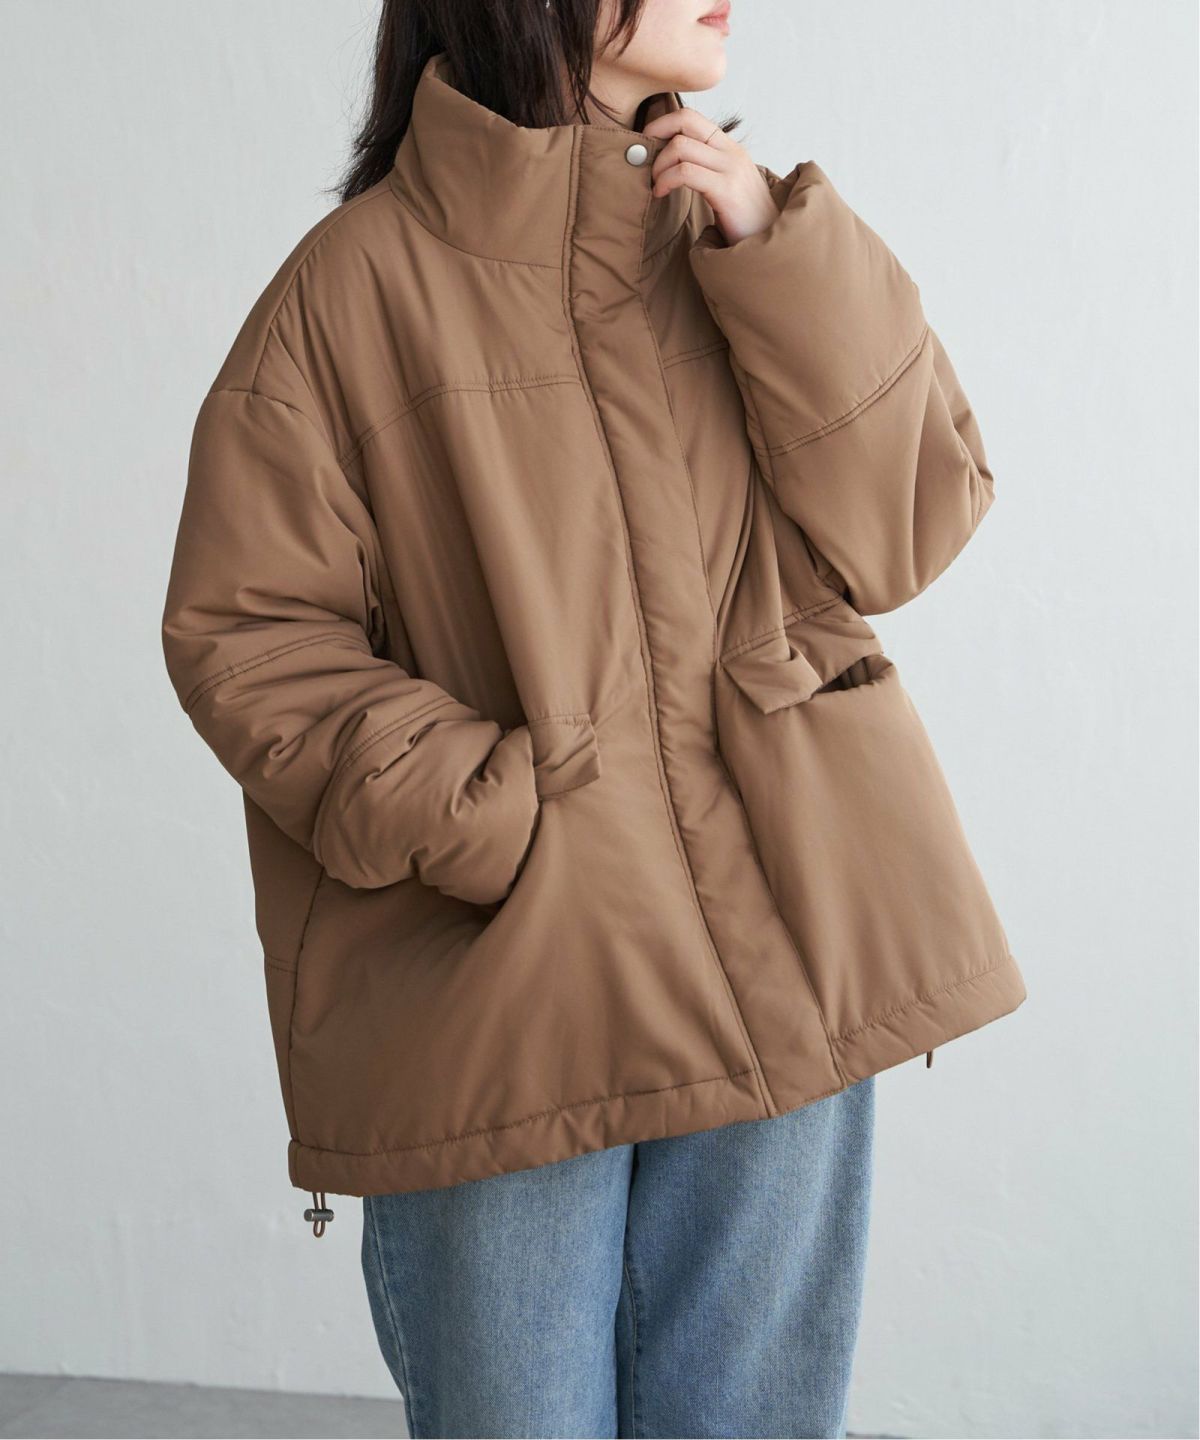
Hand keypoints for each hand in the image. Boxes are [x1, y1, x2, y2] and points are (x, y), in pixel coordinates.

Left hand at [641, 107, 778, 245]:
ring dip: (658, 166)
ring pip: (680, 146)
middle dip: (655, 135)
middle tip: (645, 162)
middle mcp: (731, 151)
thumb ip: (703, 169)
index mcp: (729, 147)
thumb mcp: (725, 186)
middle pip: (684, 121)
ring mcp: (730, 168)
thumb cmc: (743, 222)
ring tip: (656, 185)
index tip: (647, 143)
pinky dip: (666, 180)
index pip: (691, 117)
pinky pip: (685, 172)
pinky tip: (661, 194)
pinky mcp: (726, 189)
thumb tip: (668, 163)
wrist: (769, 243)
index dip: (662, 123)